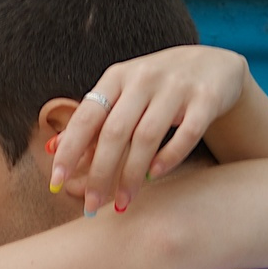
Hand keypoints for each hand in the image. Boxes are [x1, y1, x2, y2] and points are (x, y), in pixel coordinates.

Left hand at [48, 46, 251, 215]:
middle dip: (100, 173)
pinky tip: (156, 176)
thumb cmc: (158, 86)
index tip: (55, 183)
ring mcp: (177, 87)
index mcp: (117, 77)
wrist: (214, 63)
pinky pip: (187, 133)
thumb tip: (53, 148)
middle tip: (91, 205)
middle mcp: (144, 78)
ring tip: (122, 202)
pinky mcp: (206, 98)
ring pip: (147, 136)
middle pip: (115, 132)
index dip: (70, 151)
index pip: (87, 117)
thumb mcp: (122, 94)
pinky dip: (169, 157)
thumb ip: (92, 120)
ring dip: (132, 174)